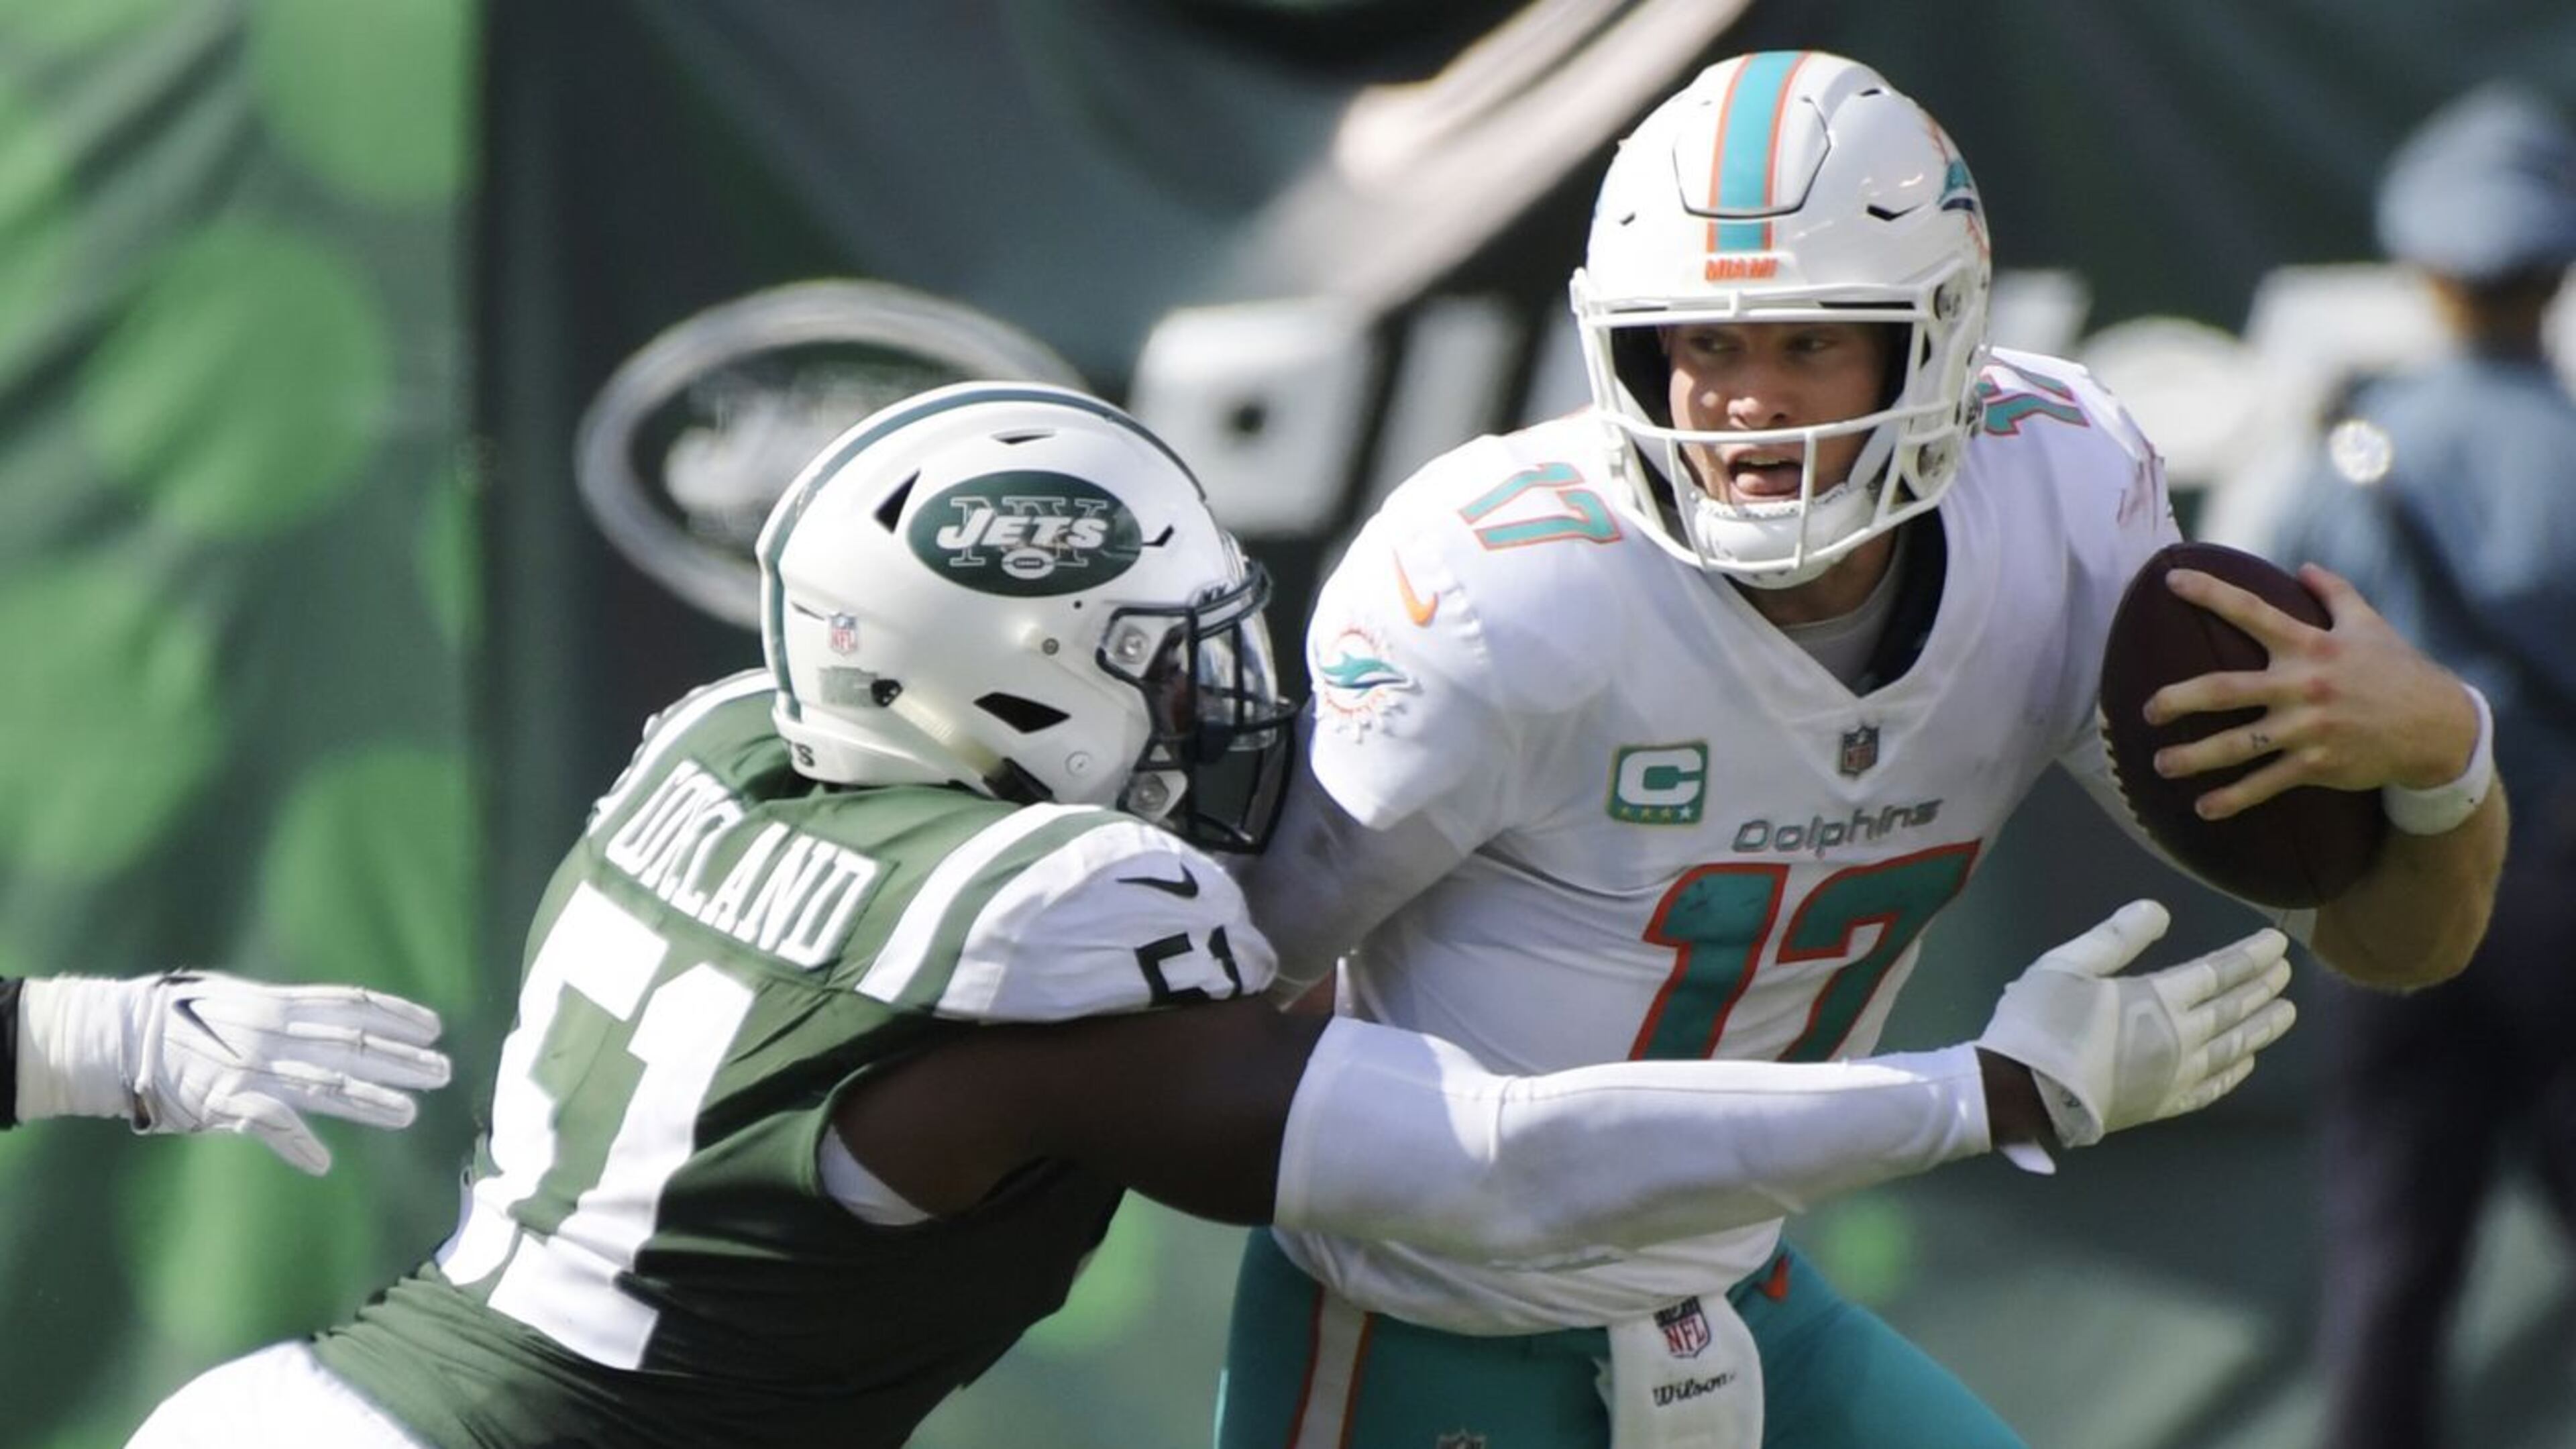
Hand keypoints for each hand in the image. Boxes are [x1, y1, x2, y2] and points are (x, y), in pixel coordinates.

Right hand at [128, 972, 451, 1172]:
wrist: (120, 1035)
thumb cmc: (184, 1018)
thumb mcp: (243, 1000)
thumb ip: (290, 1013)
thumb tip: (335, 1020)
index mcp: (279, 1005)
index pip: (351, 1004)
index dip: (395, 1016)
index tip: (435, 1026)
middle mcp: (273, 1032)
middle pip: (350, 1046)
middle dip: (400, 1060)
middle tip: (443, 1071)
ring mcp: (251, 1066)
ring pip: (322, 1084)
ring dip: (369, 1101)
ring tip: (410, 1112)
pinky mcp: (223, 1099)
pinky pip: (266, 1124)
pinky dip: (294, 1143)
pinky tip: (321, 1163)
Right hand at [1976, 901, 2293, 1147]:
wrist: (2022, 1094)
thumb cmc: (2040, 1022)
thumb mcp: (2066, 964)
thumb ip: (2116, 936)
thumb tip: (2159, 909)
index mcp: (2158, 997)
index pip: (2220, 972)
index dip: (2250, 956)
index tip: (2276, 943)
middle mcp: (2181, 1037)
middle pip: (2234, 1008)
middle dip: (2262, 987)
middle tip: (2286, 972)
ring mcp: (2177, 1075)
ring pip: (2233, 1049)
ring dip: (2262, 1028)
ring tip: (2286, 1013)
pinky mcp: (2164, 1105)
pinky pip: (2212, 1089)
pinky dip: (2235, 1074)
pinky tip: (2247, 1063)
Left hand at [2145, 563, 2478, 819]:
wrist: (2438, 727)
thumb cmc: (2396, 670)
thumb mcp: (2370, 624)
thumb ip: (2335, 593)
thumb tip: (2305, 566)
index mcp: (2311, 645)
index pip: (2252, 612)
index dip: (2210, 593)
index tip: (2170, 580)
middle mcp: (2303, 686)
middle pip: (2226, 690)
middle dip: (2180, 700)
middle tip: (2146, 710)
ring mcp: (2308, 728)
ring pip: (2238, 745)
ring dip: (2195, 758)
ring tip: (2160, 765)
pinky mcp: (2317, 763)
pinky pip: (2266, 783)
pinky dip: (2234, 798)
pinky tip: (2203, 809)